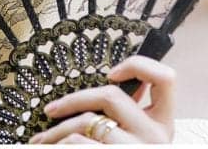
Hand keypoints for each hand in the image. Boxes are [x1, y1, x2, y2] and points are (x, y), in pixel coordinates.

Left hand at [28, 57, 174, 143]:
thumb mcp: (139, 142)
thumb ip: (131, 117)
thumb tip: (112, 83)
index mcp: (164, 126)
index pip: (166, 79)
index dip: (139, 66)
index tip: (112, 74)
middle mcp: (154, 138)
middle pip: (111, 96)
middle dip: (73, 99)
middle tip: (50, 110)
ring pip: (87, 123)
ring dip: (56, 131)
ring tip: (41, 141)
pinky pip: (79, 145)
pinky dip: (59, 146)